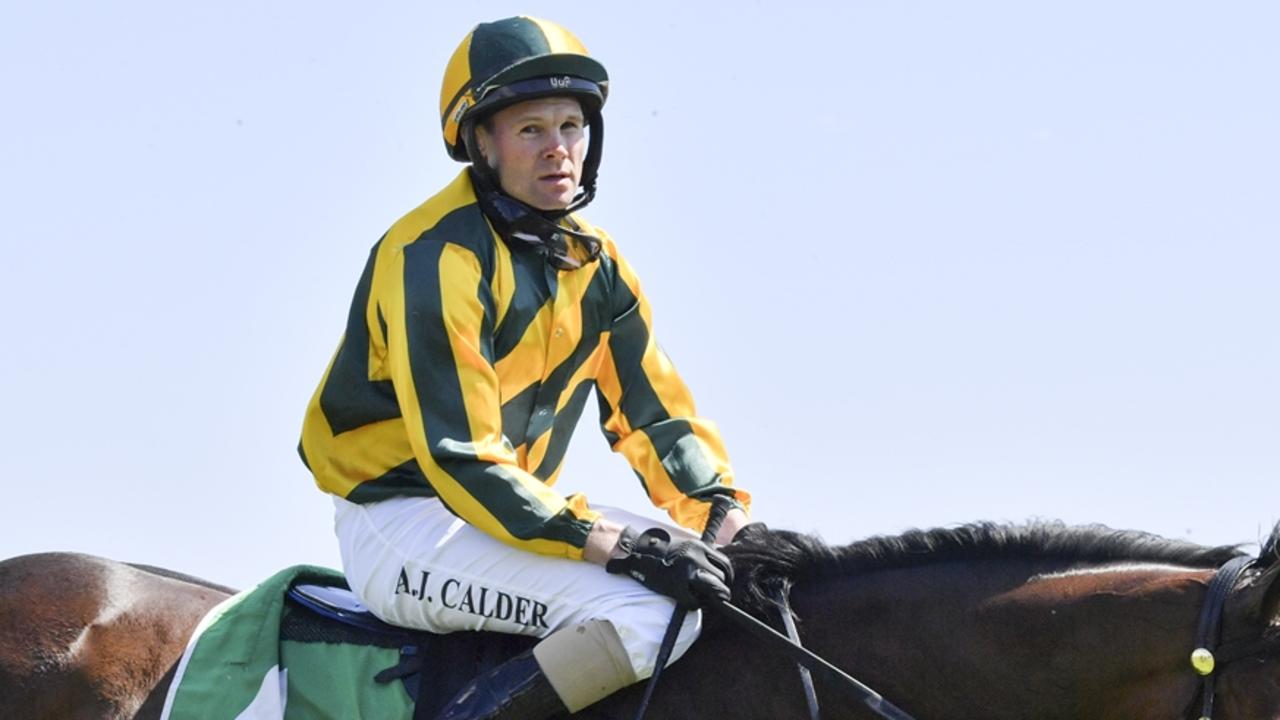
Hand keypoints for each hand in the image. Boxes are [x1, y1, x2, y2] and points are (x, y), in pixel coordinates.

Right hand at [606, 527, 732, 607]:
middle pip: (722, 576)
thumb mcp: (685, 547)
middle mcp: (696, 556)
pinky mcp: (677, 586)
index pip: (725, 562)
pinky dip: (694, 604)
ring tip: (703, 598)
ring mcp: (687, 571)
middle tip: (717, 594)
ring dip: (711, 596)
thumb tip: (717, 571)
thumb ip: (701, 555)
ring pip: (713, 588)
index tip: (725, 582)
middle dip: (721, 587)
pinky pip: (695, 601)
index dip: (727, 575)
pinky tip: (689, 600)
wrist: (638, 554)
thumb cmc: (661, 553)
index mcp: (699, 546)